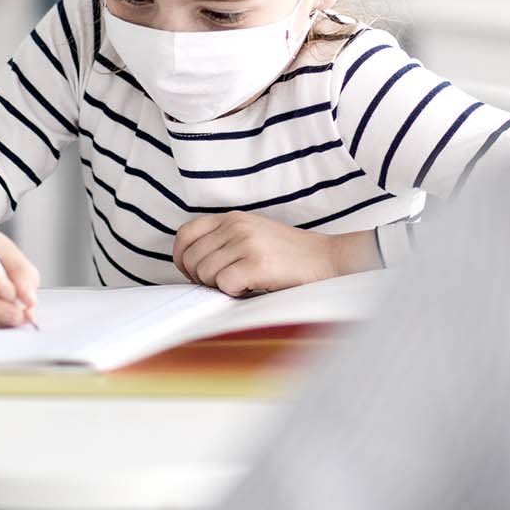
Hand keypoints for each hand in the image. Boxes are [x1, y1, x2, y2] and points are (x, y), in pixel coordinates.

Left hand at [172, 213, 379, 296]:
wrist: (327, 259)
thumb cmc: (289, 255)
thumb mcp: (252, 234)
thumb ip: (223, 240)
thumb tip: (189, 264)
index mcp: (232, 217)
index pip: (184, 234)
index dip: (182, 258)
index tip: (193, 273)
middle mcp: (236, 225)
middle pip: (191, 258)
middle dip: (200, 278)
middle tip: (222, 284)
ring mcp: (246, 243)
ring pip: (205, 274)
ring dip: (220, 286)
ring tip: (243, 283)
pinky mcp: (257, 263)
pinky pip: (224, 285)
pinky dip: (235, 292)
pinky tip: (252, 287)